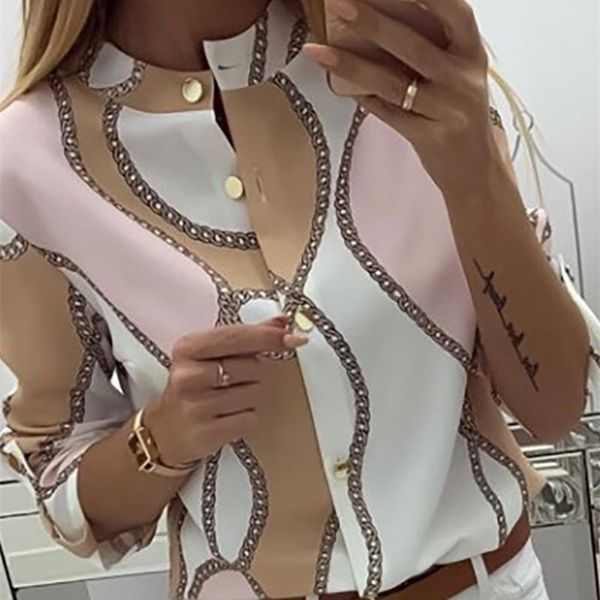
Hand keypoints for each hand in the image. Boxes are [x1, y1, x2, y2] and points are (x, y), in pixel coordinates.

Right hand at [144, 316, 307, 465]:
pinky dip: (248, 417)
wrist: (167, 431)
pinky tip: (229, 416)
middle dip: (255, 373)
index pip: (237, 337)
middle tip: (235, 380)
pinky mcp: (205, 433)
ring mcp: (195, 406)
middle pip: (252, 366)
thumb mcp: (211, 355)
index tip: (293, 338)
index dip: (269, 337)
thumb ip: (247, 336)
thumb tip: (283, 322)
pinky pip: (251, 418)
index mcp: (188, 348)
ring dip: (252, 396)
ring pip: (255, 393)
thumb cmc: (195, 386)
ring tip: (229, 400)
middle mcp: (187, 375)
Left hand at [302, 0, 501, 193]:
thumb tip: (378, 18)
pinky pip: (388, 114)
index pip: (456, 13)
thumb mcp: (458, 73)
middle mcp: (463, 79)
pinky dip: (363, 98)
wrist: (476, 167)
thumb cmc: (459, 111)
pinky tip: (340, 86)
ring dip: (352, 65)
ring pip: (392, 84)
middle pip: (414, 47)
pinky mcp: (429, 137)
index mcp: (472, 54)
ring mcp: (446, 111)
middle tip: (340, 3)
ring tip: (318, 50)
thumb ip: (434, 47)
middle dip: (373, 22)